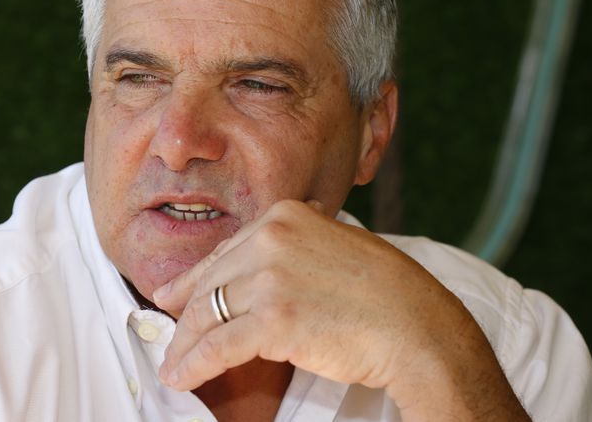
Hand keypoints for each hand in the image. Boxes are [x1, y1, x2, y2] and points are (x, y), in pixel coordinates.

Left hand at [152, 199, 530, 420]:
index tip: (173, 297)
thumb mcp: (332, 246)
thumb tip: (249, 265)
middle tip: (172, 338)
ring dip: (185, 346)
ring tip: (173, 365)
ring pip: (206, 314)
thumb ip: (291, 247)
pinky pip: (217, 345)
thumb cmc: (385, 292)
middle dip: (185, 316)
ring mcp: (270, 277)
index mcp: (284, 215)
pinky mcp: (272, 320)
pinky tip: (182, 376)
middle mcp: (271, 238)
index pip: (224, 253)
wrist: (418, 326)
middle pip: (210, 282)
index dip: (194, 281)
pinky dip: (193, 364)